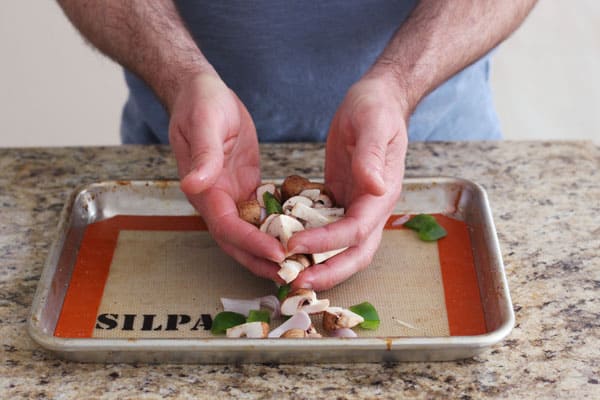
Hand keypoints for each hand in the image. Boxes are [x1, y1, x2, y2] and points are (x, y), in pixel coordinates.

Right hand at [169, 73, 285, 280]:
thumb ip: (202, 155)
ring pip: (250, 235)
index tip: (278, 253)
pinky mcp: (245, 189)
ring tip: (299, 267)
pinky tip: (299, 240)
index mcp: (204, 189)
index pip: (227, 227)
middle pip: (237, 243)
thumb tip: (194, 185)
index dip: (251, 244)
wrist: (202, 93)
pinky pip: (261, 217)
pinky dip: (276, 232)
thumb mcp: (204, 122)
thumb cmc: (201, 103)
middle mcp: (216, 200)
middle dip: (263, 261)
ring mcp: (230, 196)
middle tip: (293, 275)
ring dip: (271, 253)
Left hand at [288, 76, 408, 290]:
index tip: (295, 245)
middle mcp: (371, 207)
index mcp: (381, 194)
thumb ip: (372, 155)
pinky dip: (309, 242)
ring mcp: (355, 205)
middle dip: (326, 271)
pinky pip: (325, 228)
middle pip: (353, 253)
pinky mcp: (340, 199)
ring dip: (317, 263)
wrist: (378, 101)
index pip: (356, 230)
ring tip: (286, 274)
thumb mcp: (374, 124)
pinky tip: (284, 246)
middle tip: (293, 282)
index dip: (327, 243)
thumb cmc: (377, 108)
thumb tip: (374, 186)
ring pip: (339, 247)